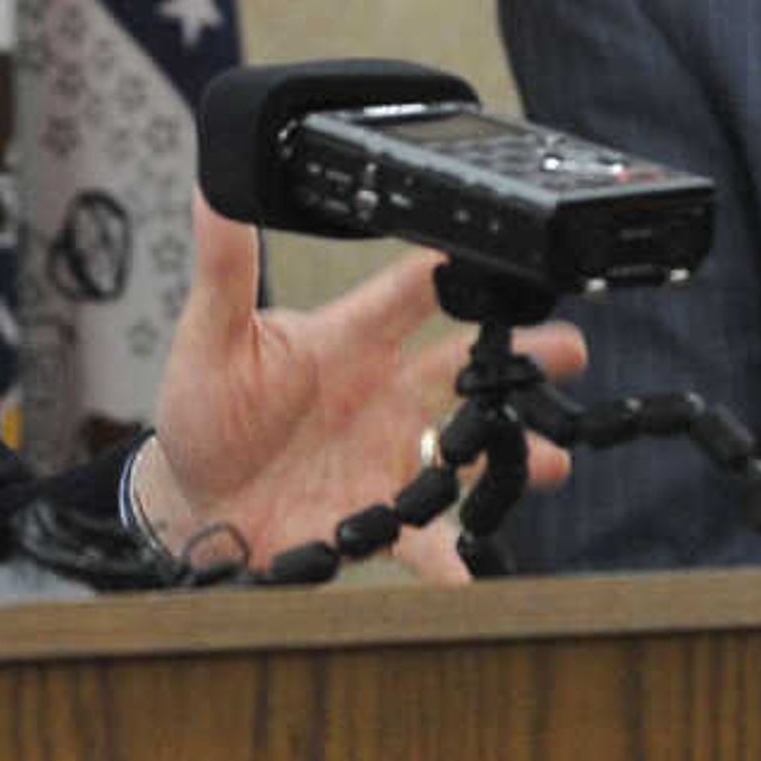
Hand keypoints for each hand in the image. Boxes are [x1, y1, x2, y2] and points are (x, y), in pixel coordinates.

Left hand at [134, 205, 586, 583]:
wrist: (191, 500)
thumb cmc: (204, 411)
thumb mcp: (211, 335)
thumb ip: (224, 266)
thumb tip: (213, 187)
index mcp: (351, 339)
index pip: (415, 291)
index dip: (456, 269)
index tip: (503, 254)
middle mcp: (384, 394)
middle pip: (467, 366)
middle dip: (523, 357)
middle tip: (568, 350)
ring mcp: (389, 455)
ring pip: (468, 449)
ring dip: (513, 454)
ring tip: (552, 458)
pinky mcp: (378, 515)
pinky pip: (425, 538)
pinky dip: (449, 559)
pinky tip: (469, 574)